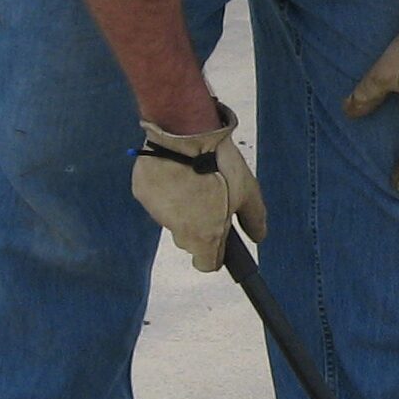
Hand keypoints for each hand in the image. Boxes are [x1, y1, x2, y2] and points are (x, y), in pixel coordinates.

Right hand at [131, 102, 266, 272]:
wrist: (185, 133)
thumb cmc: (221, 166)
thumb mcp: (248, 193)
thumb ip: (254, 220)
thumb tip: (257, 237)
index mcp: (205, 237)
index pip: (207, 265)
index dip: (216, 256)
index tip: (221, 243)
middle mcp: (178, 230)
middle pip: (189, 242)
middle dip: (200, 229)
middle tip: (210, 202)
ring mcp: (156, 211)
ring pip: (172, 219)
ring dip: (182, 208)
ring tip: (194, 181)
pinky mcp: (141, 192)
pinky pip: (156, 198)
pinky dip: (166, 190)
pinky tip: (176, 171)